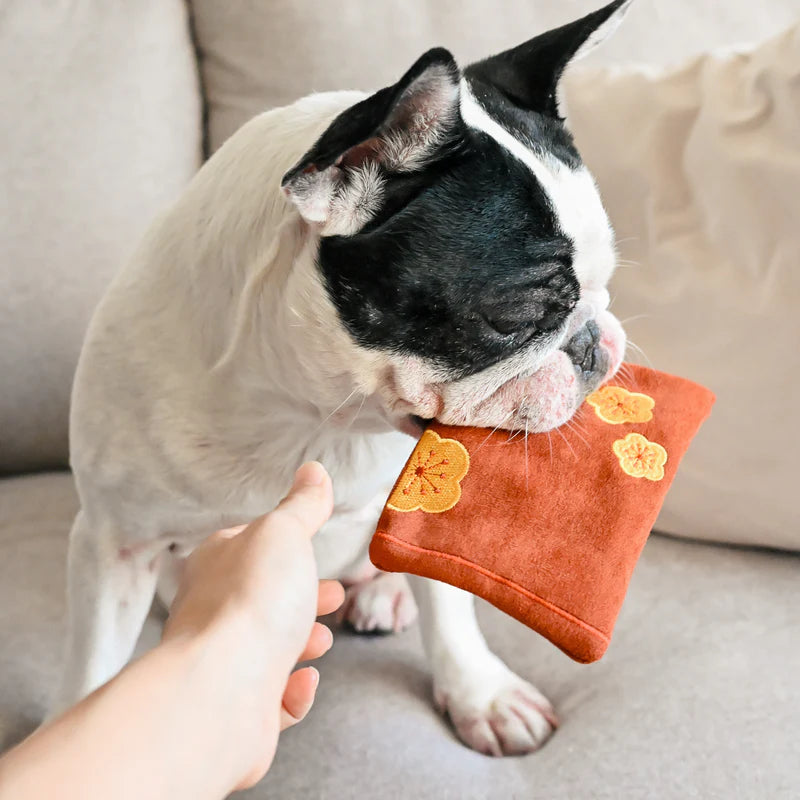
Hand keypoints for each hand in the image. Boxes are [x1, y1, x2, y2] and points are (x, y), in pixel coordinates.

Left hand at [162, 461, 343, 787]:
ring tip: (319, 642)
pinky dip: (292, 693)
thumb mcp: (284, 533)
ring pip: (266, 651)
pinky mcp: (236, 712)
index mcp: (216, 565)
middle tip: (332, 597)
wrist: (220, 691)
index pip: (246, 549)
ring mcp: (223, 665)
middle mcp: (212, 614)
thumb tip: (312, 471)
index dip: (282, 548)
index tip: (310, 549)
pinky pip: (269, 702)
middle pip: (261, 601)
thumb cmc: (250, 602)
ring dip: (299, 643)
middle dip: (300, 598)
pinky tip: (302, 683)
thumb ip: (302, 506)